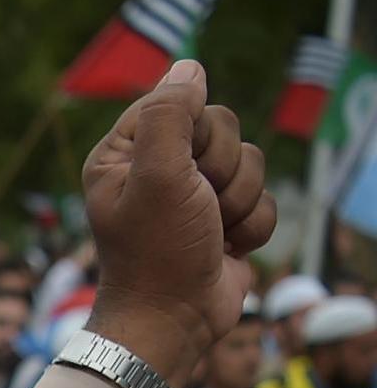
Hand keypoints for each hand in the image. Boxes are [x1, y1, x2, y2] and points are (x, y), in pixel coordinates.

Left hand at [84, 62, 273, 383]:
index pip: (178, 103)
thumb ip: (169, 114)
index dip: (194, 133)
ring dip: (239, 201)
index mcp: (124, 154)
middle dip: (222, 169)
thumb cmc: (157, 251)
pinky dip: (252, 227)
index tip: (180, 167)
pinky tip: (227, 249)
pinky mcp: (224, 220)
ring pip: (250, 164)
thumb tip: (188, 68)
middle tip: (198, 202)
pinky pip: (263, 200)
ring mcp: (193, 196)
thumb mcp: (156, 173)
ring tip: (209, 231)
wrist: (175, 319)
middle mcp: (156, 170)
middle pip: (222, 128)